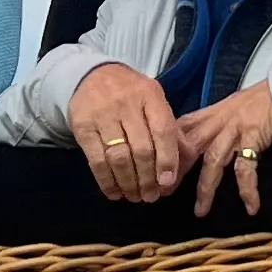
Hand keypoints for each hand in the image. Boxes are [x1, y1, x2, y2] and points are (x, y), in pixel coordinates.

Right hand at [69, 61, 182, 202]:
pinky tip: (114, 193)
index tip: (167, 183)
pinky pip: (96, 161)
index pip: (163, 131)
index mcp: (150, 95)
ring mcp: (102, 114)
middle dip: (148, 179)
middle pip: (141, 149)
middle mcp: (127, 103)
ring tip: (135, 197)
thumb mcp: (154, 100)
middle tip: (151, 197)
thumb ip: (171, 128)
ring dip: (129, 183)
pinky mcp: (82, 126)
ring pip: (119, 158)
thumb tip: (189, 159)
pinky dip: (106, 181)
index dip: (167, 160)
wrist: (92, 74)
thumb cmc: (131, 93)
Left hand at [176, 80, 271, 218]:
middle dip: (175, 172)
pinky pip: (247, 168)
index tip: (154, 173)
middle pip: (189, 149)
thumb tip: (188, 144)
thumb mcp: (225, 110)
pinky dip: (248, 190)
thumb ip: (206, 125)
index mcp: (208, 116)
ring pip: (213, 162)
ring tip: (200, 212)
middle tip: (164, 195)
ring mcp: (234, 130)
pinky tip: (251, 207)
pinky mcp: (254, 137)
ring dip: (205, 189)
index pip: (178, 133)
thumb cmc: (256, 103)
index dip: (164, 152)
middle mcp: (217, 123)